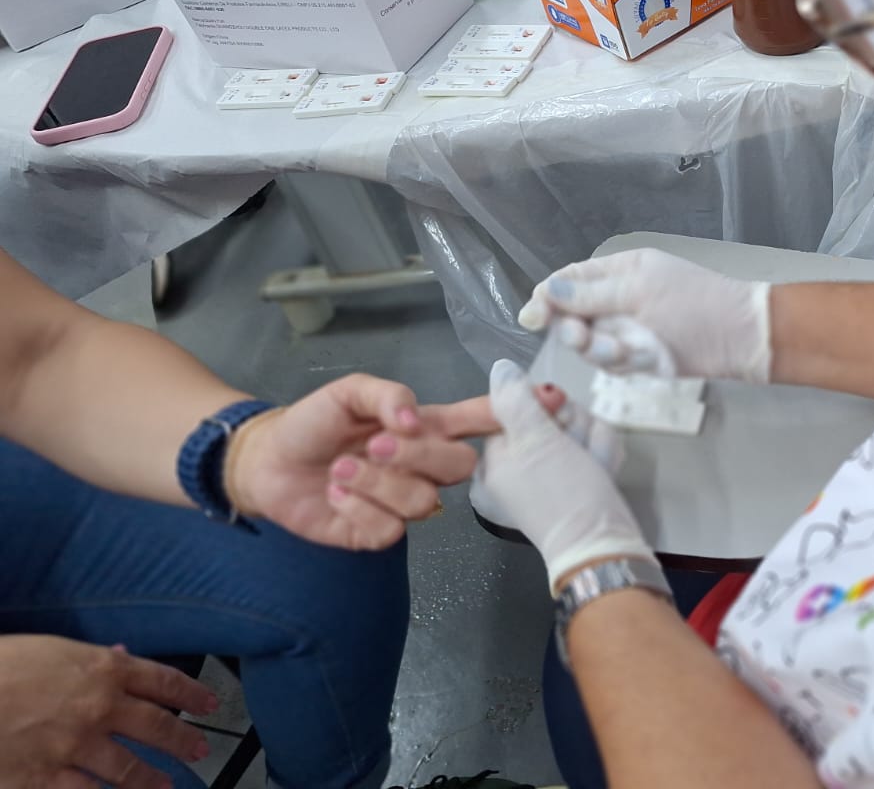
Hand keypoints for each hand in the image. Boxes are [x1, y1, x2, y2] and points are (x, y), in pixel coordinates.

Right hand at [0, 634, 214, 788]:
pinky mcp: (45, 778)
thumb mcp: (53, 651)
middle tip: (199, 750)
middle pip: (157, 726)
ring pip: (128, 769)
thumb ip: (94, 660)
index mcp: (104, 670)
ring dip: (151, 780)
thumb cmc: (2, 666)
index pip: (164, 680)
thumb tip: (124, 657)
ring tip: (165, 787)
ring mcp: (75, 746)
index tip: (209, 703)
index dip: (192, 693)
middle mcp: (100, 708)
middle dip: (183, 741)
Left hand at [227, 375, 497, 550]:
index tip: (553, 401)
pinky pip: (389, 530)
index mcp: (426, 426)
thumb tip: (413, 420)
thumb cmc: (313, 422)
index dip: (517, 412)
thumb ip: (388, 395)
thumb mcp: (349, 391)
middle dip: (420, 456)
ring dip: (378, 483)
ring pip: (424, 501)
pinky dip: (358, 510)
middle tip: (375, 445)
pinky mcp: (377, 534)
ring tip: (339, 471)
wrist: (267, 463)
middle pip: (460, 466)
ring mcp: (403, 503)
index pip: (481, 420)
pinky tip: (336, 497)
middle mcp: (423, 466)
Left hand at [471, 360, 653, 590]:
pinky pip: (592, 443)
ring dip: (591, 440)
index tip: (561, 417)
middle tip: (578, 452)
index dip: (546, 406)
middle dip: (574, 426)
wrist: (604, 543)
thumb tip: (500, 368)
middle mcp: (518, 463)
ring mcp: (550, 470)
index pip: (519, 404)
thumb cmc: (562, 493)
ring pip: (577, 424)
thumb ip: (517, 401)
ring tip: (593, 466)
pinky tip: (601, 471)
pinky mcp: (578, 475)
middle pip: (551, 412)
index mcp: (494, 458)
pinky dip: (601, 454)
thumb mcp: (536, 442)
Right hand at [518, 249, 771, 381]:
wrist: (742, 338)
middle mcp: (619, 298)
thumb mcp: (638, 291)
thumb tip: (546, 290)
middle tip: (585, 339)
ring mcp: (629, 329)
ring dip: (603, 352)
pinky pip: (613, 364)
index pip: (568, 280)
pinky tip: (645, 361)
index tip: (532, 319)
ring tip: (629, 352)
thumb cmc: (696, 304)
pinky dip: (625, 365)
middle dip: (578, 333)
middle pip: (573, 317)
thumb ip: (589, 294)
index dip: (546, 298)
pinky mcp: (640, 356)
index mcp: (619, 269)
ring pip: (591, 346)